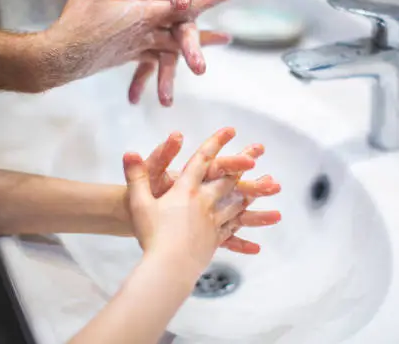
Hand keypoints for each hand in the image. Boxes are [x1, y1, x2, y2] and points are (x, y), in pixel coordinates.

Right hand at [42, 0, 229, 91]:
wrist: (61, 58)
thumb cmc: (78, 21)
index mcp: (145, 16)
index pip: (182, 6)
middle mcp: (148, 36)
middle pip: (182, 35)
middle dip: (205, 36)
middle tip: (227, 38)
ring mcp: (138, 51)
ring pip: (170, 54)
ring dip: (187, 55)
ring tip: (202, 65)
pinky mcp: (126, 60)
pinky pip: (149, 62)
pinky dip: (160, 64)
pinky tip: (161, 65)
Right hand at [123, 128, 280, 272]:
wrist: (167, 267)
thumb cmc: (151, 234)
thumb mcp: (139, 203)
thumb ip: (136, 176)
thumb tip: (129, 152)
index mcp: (186, 190)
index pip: (202, 160)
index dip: (216, 143)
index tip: (230, 130)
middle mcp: (204, 202)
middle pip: (227, 178)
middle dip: (244, 162)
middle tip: (259, 150)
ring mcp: (213, 222)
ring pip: (237, 203)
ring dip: (253, 192)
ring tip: (269, 185)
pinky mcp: (214, 241)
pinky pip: (233, 233)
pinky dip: (246, 233)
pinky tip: (257, 241)